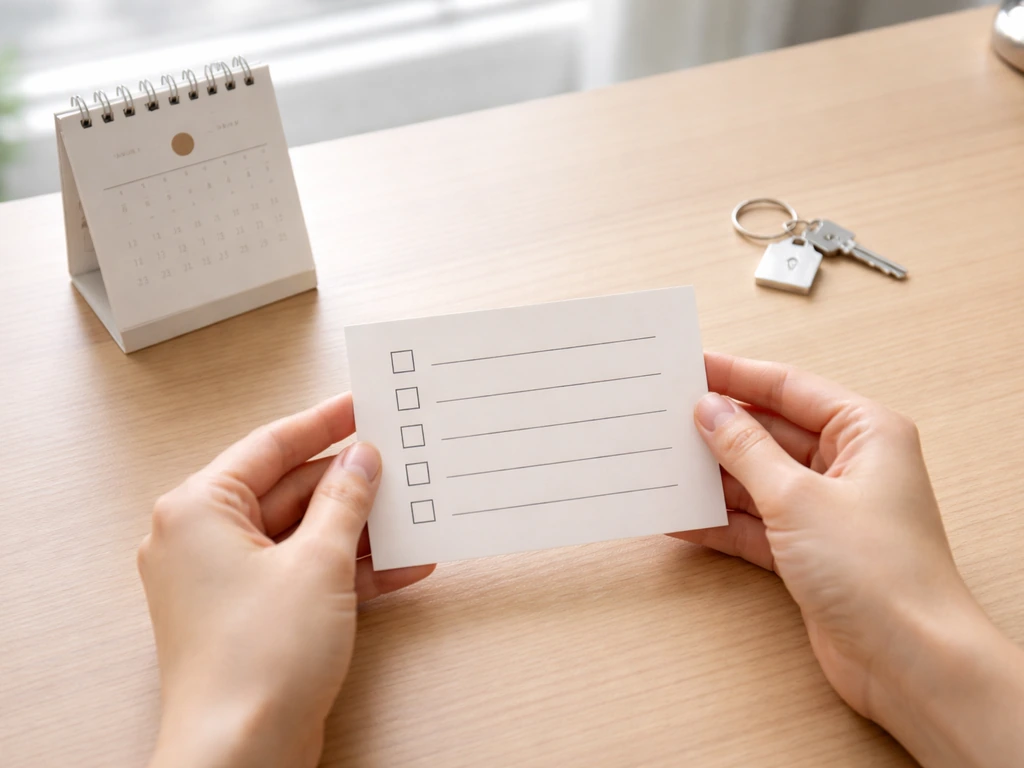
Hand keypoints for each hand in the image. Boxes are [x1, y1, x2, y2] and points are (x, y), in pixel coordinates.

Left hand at [138, 394, 434, 767]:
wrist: (241, 757)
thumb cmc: (257, 660)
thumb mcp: (318, 563)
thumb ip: (344, 501)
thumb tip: (360, 460)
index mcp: (198, 510)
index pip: (270, 446)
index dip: (323, 423)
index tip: (362, 403)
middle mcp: (203, 540)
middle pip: (288, 491)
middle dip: (349, 484)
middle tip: (398, 462)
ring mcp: (226, 582)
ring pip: (301, 535)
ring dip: (357, 531)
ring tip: (413, 513)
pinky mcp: (251, 617)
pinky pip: (304, 575)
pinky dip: (349, 571)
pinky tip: (404, 566)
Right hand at [677, 353, 1023, 767]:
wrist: (908, 661)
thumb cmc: (877, 570)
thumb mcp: (798, 497)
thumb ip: (746, 450)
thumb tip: (710, 411)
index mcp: (865, 433)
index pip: (790, 388)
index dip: (737, 376)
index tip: (691, 367)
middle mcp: (849, 466)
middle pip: (770, 433)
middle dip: (719, 429)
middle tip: (664, 416)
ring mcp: (827, 511)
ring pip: (757, 480)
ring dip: (713, 477)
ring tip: (661, 463)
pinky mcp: (809, 553)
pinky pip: (754, 524)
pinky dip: (719, 522)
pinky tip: (679, 517)